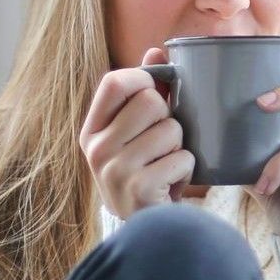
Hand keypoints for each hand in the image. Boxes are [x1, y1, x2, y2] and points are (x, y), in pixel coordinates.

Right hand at [79, 47, 192, 219]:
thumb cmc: (144, 172)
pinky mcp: (139, 189)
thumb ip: (144, 92)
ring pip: (172, 129)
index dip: (143, 79)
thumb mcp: (135, 134)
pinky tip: (172, 183)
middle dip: (170, 118)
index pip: (115, 82)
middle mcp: (96, 149)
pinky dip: (187, 169)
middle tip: (164, 142)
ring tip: (167, 164)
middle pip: (151, 101)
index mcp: (92, 130)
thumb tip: (156, 50)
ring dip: (181, 146)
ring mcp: (115, 170)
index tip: (156, 93)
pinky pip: (183, 158)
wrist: (145, 229)